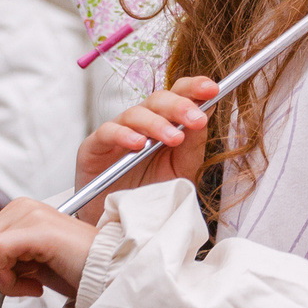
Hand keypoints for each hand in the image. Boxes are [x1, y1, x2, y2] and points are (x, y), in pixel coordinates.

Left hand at [0, 199, 96, 298]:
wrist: (109, 277)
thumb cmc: (75, 272)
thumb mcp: (28, 265)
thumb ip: (1, 261)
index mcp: (18, 211)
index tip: (11, 282)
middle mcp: (22, 207)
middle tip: (24, 282)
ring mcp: (30, 214)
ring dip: (3, 280)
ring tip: (32, 282)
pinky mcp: (37, 229)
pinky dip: (9, 282)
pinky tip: (35, 285)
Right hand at [70, 79, 211, 222]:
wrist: (119, 219)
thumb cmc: (150, 193)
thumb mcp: (180, 171)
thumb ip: (192, 146)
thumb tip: (205, 116)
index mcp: (166, 122)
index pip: (180, 95)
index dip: (194, 88)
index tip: (212, 89)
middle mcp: (142, 122)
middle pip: (159, 100)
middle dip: (180, 106)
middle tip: (196, 119)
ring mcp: (118, 131)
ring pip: (136, 113)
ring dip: (157, 123)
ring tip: (174, 138)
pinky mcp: (95, 146)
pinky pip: (108, 132)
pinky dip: (123, 135)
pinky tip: (138, 143)